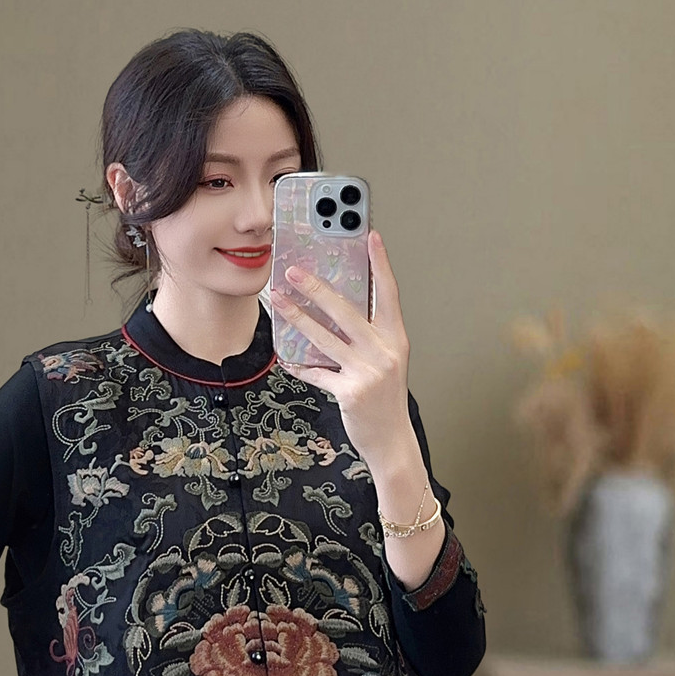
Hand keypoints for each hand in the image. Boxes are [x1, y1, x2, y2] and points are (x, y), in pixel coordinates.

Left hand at [268, 229, 415, 471]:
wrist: (391, 440)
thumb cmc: (386, 399)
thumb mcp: (386, 361)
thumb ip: (369, 336)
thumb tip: (337, 310)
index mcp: (396, 338)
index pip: (388, 293)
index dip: (381, 264)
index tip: (371, 236)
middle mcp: (384, 351)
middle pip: (346, 311)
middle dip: (317, 288)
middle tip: (294, 271)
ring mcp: (367, 372)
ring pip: (325, 338)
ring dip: (297, 318)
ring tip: (278, 301)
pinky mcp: (349, 392)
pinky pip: (317, 373)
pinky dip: (300, 366)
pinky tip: (285, 357)